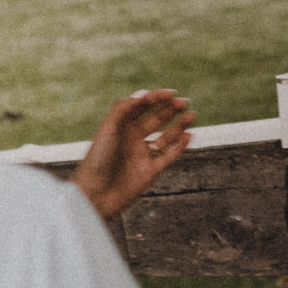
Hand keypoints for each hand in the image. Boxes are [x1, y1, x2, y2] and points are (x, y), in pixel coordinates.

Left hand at [71, 89, 194, 219]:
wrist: (95, 194)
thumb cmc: (97, 159)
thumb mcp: (108, 128)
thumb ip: (124, 108)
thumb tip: (144, 93)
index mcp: (121, 126)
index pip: (142, 107)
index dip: (157, 98)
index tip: (171, 93)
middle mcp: (132, 138)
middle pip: (156, 119)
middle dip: (171, 109)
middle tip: (185, 103)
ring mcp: (142, 155)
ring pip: (166, 137)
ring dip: (179, 126)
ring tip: (193, 116)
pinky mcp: (151, 171)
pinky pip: (169, 156)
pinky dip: (180, 146)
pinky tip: (189, 136)